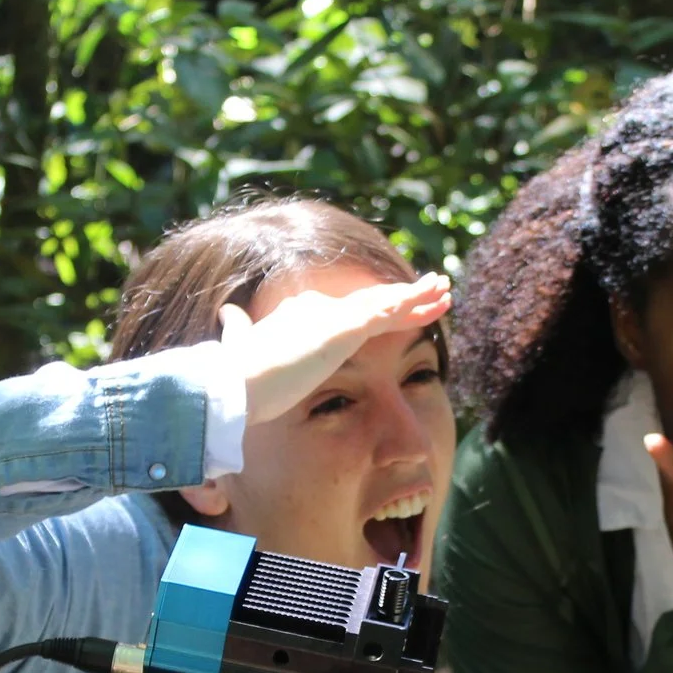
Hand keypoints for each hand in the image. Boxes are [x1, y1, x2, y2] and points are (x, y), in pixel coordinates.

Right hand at [218, 274, 452, 426]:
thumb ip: (238, 328)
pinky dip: (413, 304)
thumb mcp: (239, 345)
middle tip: (432, 290)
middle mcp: (318, 308)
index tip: (393, 305)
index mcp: (298, 313)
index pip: (347, 310)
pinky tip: (435, 300)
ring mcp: (332, 317)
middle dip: (403, 296)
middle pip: (371, 301)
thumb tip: (227, 313)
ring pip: (386, 303)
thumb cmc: (236, 376)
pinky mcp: (344, 329)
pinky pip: (389, 313)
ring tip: (445, 289)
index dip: (375, 306)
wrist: (235, 383)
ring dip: (419, 295)